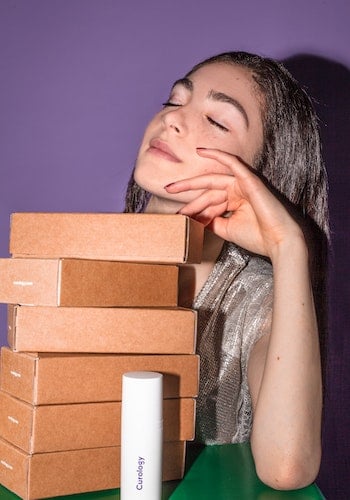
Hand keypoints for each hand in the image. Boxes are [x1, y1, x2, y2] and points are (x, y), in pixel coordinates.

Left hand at [165, 148, 304, 258]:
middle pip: (208, 192)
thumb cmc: (257, 237)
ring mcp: (243, 183)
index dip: (193, 210)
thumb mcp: (226, 229)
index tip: (177, 218)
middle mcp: (238, 190)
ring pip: (212, 182)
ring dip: (192, 185)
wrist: (279, 242)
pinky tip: (200, 150)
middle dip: (188, 199)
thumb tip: (195, 218)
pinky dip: (217, 154)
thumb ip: (211, 221)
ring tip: (172, 187)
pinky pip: (231, 162)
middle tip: (169, 201)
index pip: (209, 202)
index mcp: (234, 201)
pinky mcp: (249, 179)